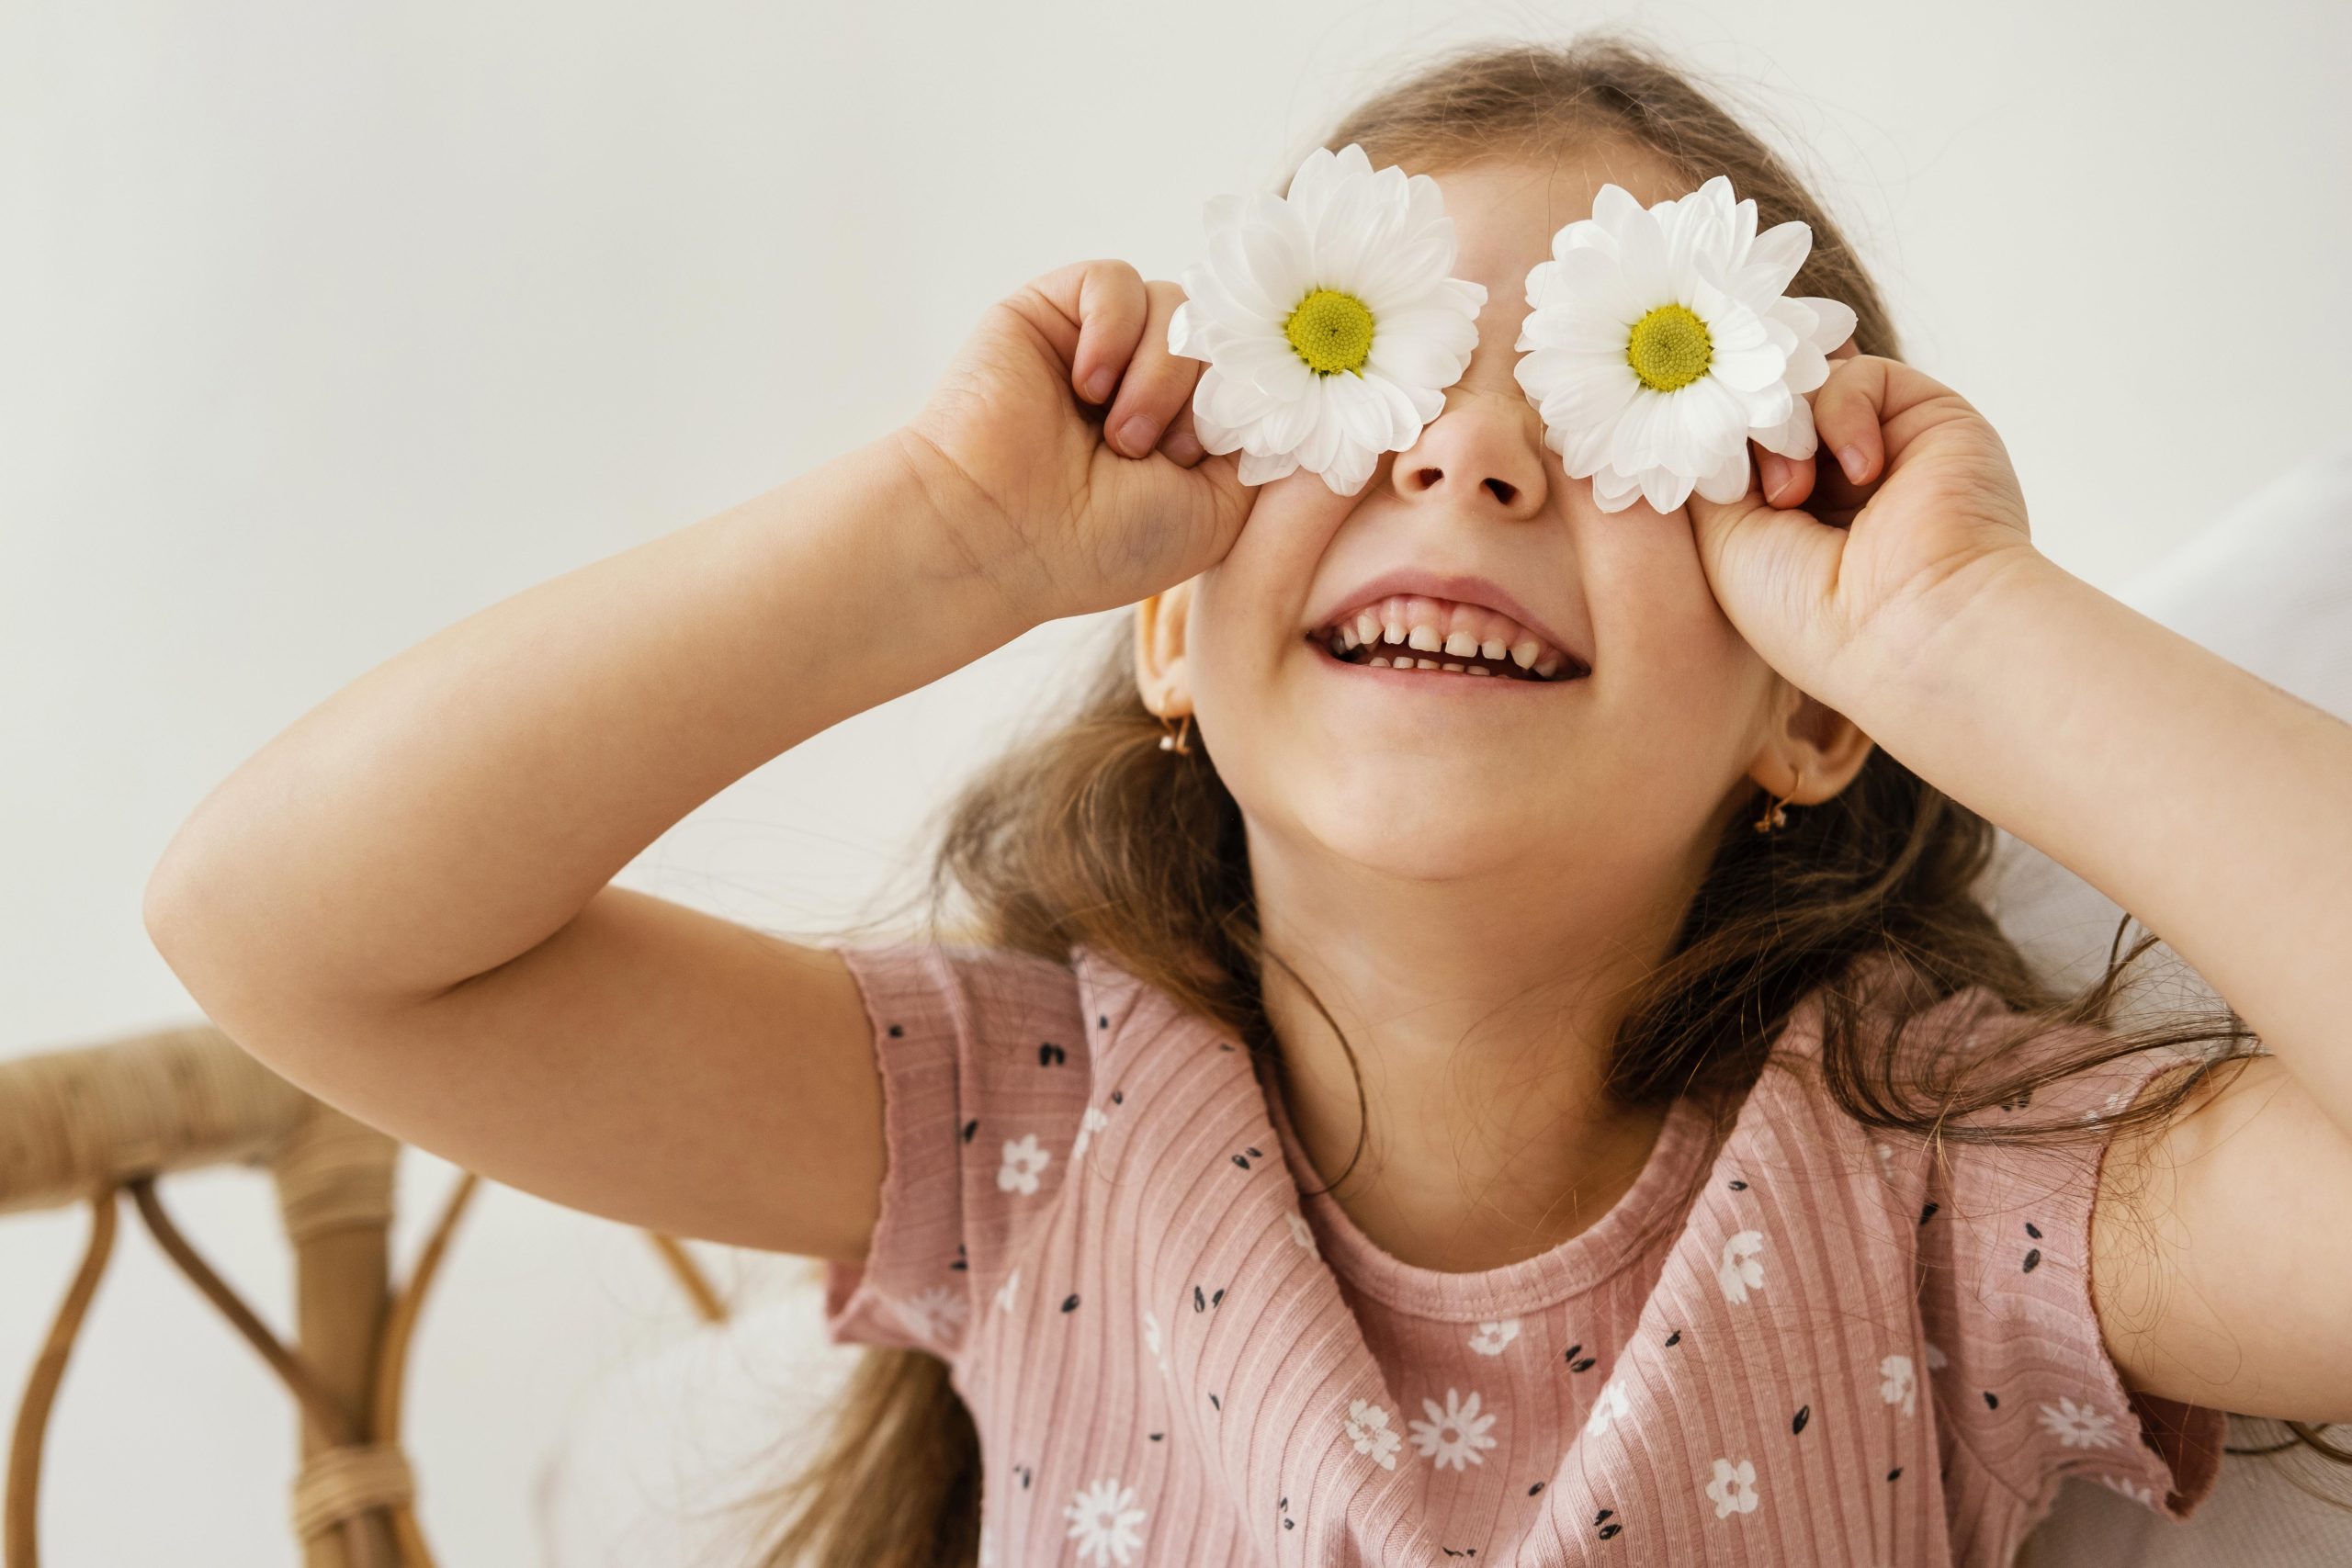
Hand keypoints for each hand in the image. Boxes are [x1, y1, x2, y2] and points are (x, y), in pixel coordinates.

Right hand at [899, 258, 1253, 627]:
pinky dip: (1114, 333)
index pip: (1260, 368)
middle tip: (1169, 451)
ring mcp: (1106, 344)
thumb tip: (1311, 392)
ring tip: (1119, 438)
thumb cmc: (1102, 546)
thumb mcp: (1222, 514)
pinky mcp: (1055, 310)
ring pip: (1181, 307)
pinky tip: (1087, 387)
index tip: (1259, 420)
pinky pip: (1117, 282)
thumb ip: (1271, 453)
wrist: (999, 536)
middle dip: (1211, 391)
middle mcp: (1155, 379)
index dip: (1267, 385)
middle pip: (1229, 332)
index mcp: (1194, 426)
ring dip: (1161, 376)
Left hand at [1685, 349, 2043, 709]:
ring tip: (1794, 493)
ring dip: (1785, 431)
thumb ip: (1709, 472)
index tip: (1693, 462)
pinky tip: (1862, 471)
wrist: (1912, 627)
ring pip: (1803, 389)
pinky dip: (1843, 412)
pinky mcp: (1926, 417)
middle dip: (1743, 434)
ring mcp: (1878, 449)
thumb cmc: (1807, 611)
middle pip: (1764, 411)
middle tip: (1746, 481)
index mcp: (1785, 520)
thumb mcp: (1721, 541)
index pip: (1734, 447)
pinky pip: (1859, 376)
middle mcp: (1832, 483)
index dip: (1711, 443)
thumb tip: (1701, 417)